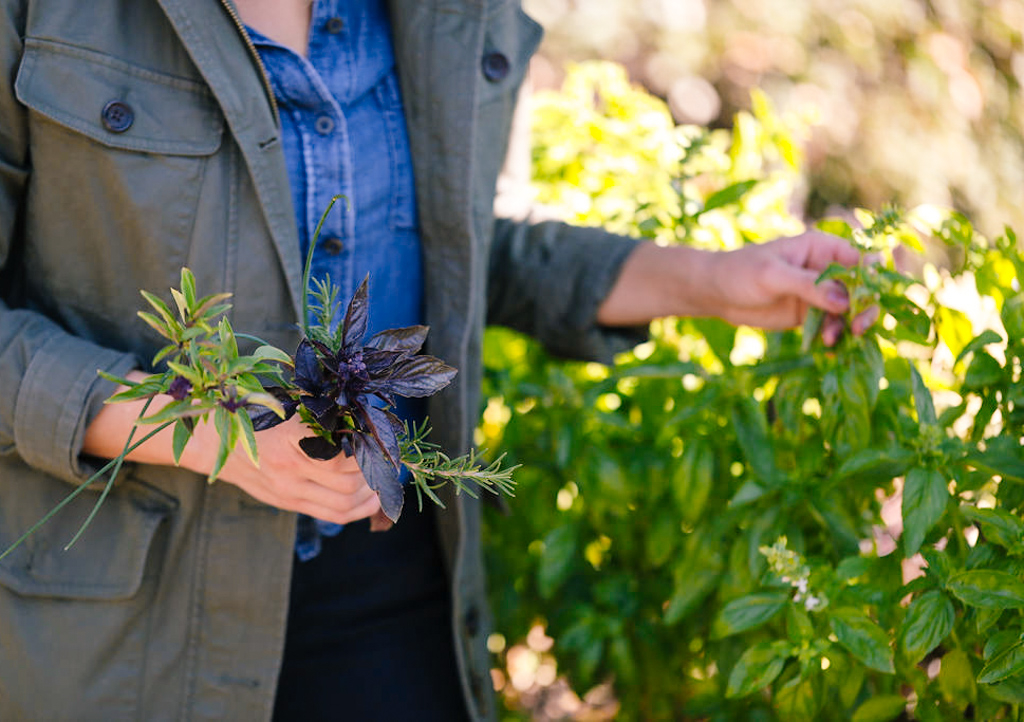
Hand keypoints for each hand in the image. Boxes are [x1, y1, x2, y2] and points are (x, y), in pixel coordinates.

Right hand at [181, 414, 380, 524]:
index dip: (365, 450)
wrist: (215, 442)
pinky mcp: (288, 503)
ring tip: (381, 479)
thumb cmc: (255, 414)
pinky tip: (371, 499)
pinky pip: (332, 514)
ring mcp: (287, 491)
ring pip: (343, 503)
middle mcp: (288, 469)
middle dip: (373, 473)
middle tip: (385, 460)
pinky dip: (359, 509)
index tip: (376, 438)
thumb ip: (319, 415)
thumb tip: (363, 416)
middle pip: (347, 483)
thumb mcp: (285, 405)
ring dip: (370, 494)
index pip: (339, 456)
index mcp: (289, 439)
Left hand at [708, 231, 878, 343]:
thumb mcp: (772, 275)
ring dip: (849, 326)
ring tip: (833, 339)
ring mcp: (820, 294)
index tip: (868, 300)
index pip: (862, 260)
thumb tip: (844, 301)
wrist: (716, 293)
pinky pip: (833, 325)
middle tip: (857, 327)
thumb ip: (808, 286)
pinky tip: (827, 344)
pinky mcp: (810, 315)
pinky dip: (835, 335)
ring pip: (850, 310)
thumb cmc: (740, 272)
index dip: (873, 279)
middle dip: (865, 308)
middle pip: (863, 288)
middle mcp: (827, 269)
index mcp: (823, 248)